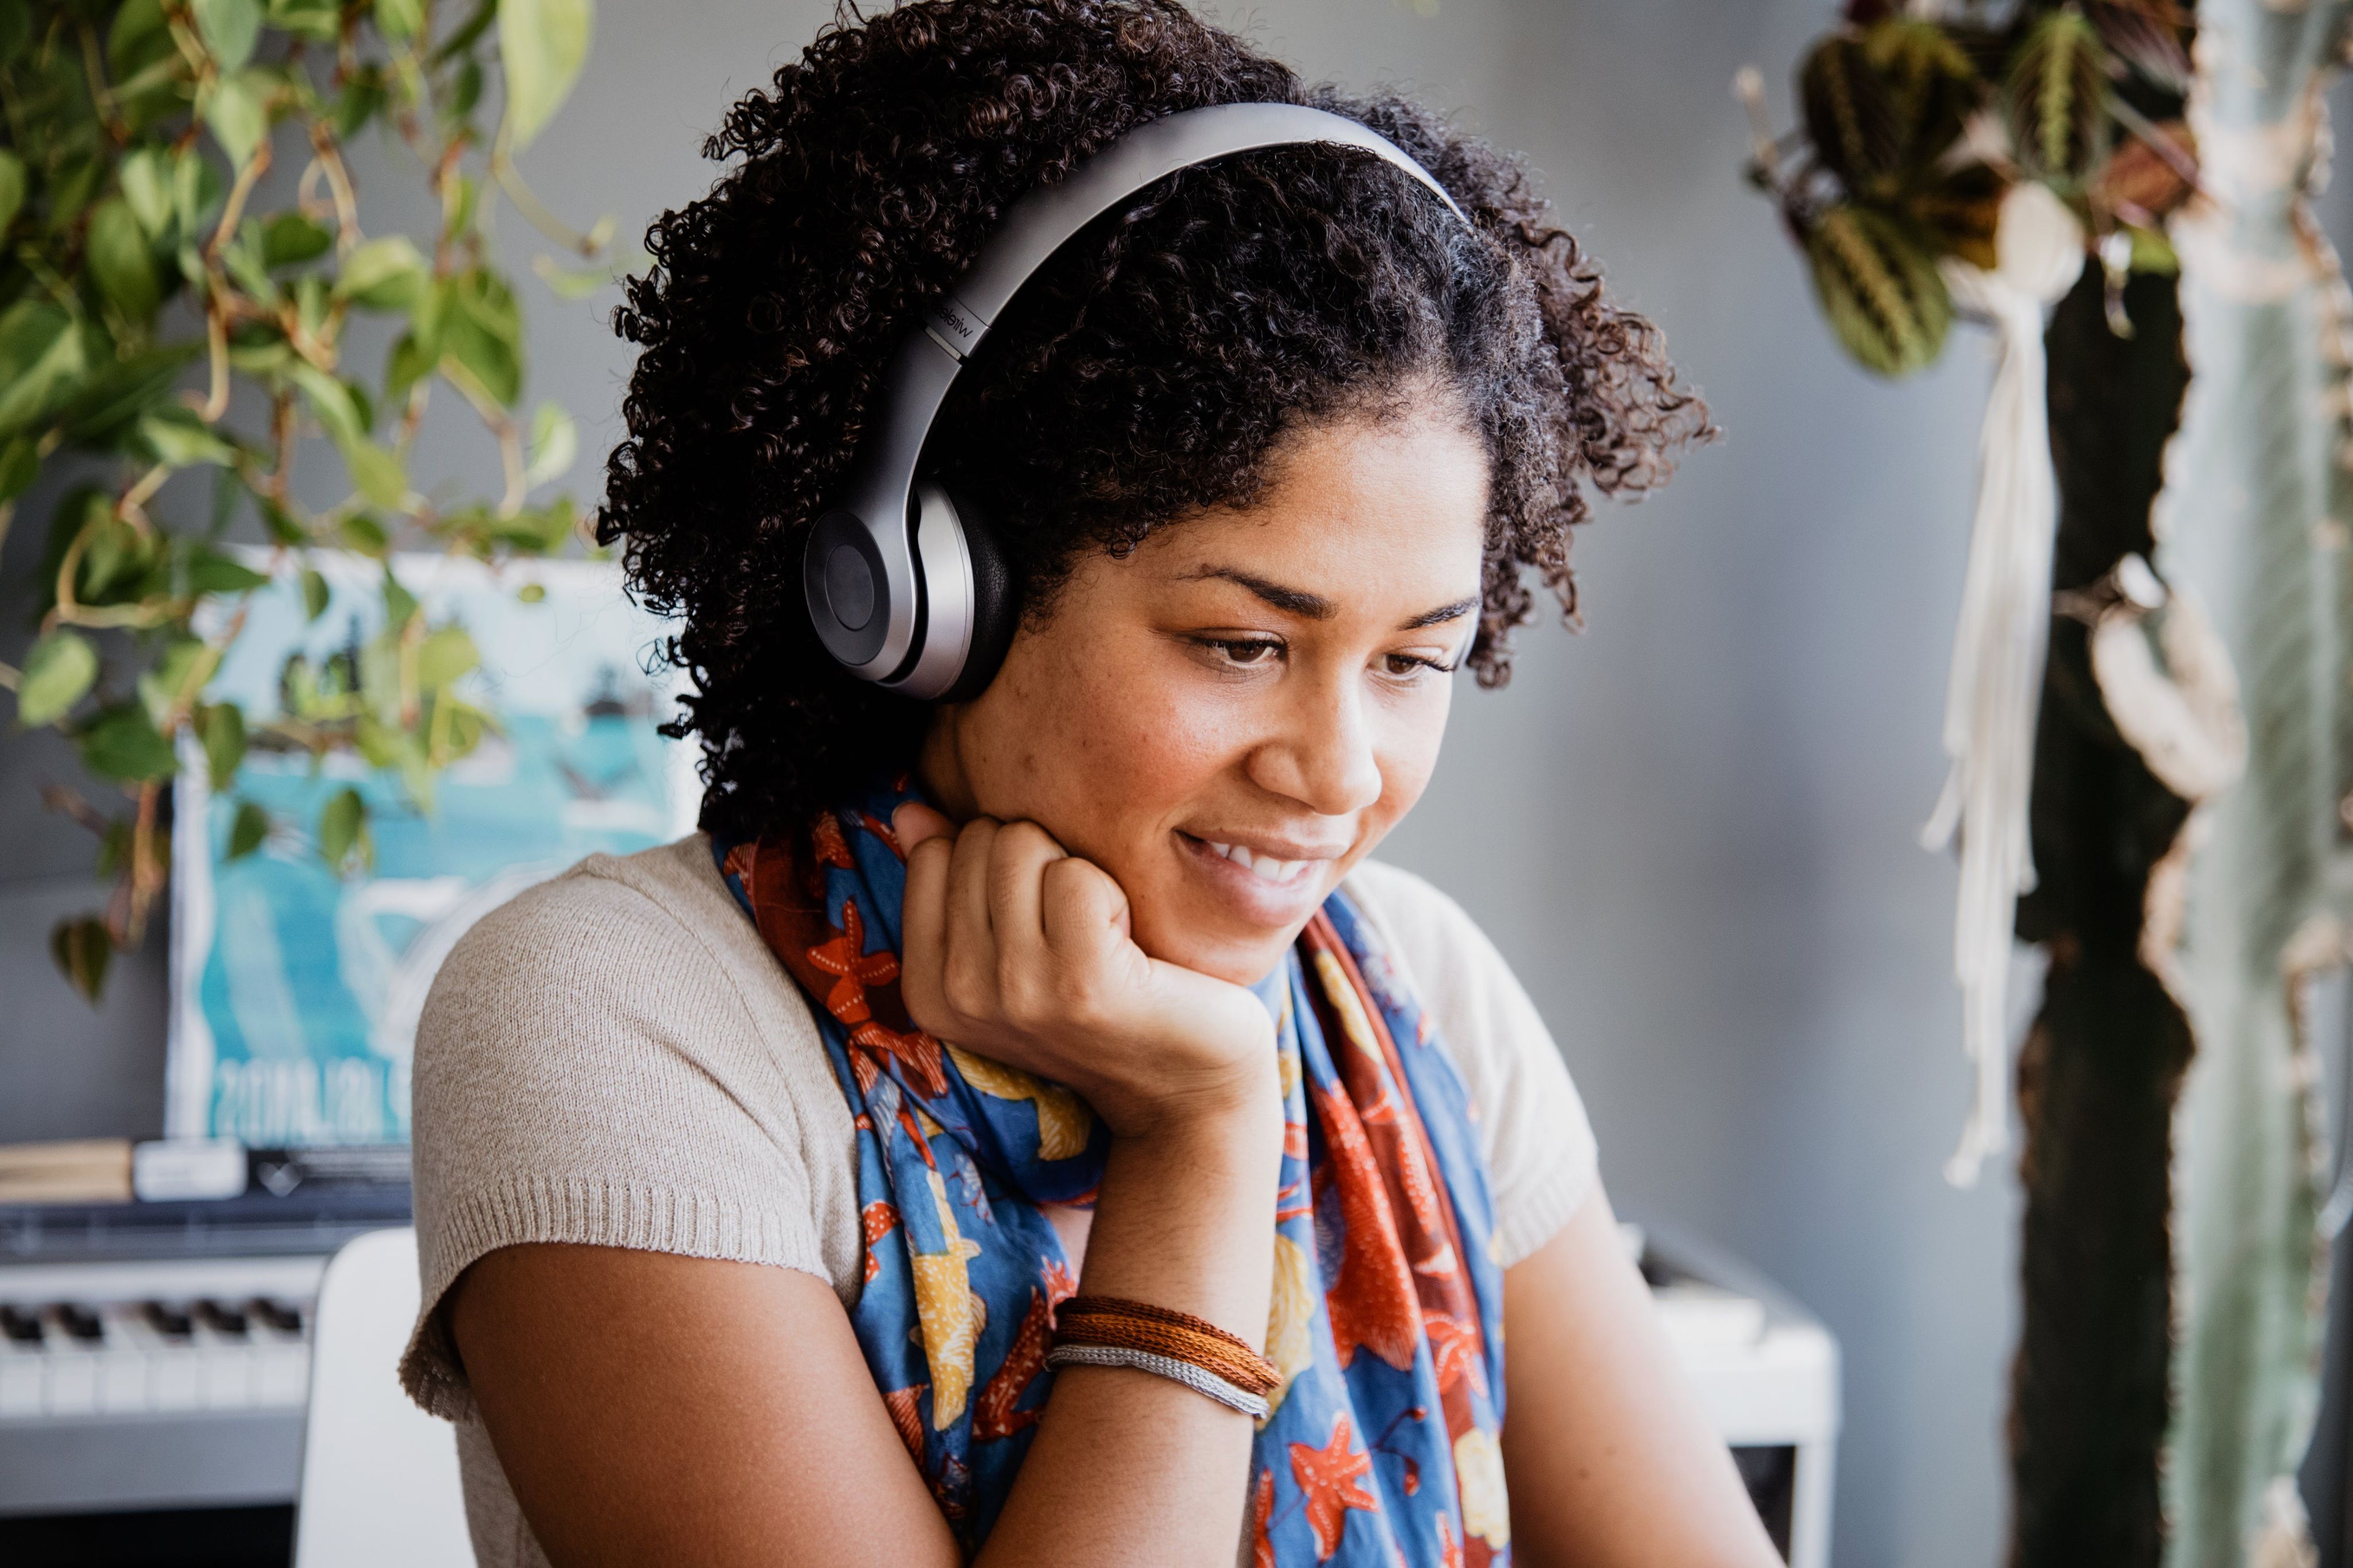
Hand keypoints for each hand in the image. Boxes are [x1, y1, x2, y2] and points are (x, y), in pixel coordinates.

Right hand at [893, 803, 1278, 1140]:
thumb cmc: (1101, 1002)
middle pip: (984, 840)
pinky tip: (1129, 948)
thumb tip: (909, 812)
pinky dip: (1114, 894)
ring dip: (1077, 875)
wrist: (1186, 1086)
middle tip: (1076, 932)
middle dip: (1041, 864)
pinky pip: (1077, 874)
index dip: (1001, 866)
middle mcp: (959, 994)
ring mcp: (1016, 991)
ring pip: (1024, 845)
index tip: (1037, 925)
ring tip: (1101, 937)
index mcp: (928, 989)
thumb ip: (953, 881)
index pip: (935, 853)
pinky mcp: (1080, 982)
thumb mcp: (1011, 950)